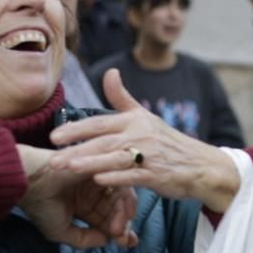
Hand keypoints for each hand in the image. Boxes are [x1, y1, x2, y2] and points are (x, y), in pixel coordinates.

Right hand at [17, 145, 139, 249]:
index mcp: (85, 204)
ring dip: (124, 215)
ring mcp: (99, 178)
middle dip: (124, 225)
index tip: (126, 243)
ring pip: (122, 197)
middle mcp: (95, 191)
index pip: (108, 218)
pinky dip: (125, 199)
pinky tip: (122, 212)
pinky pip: (121, 182)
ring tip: (119, 228)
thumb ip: (83, 239)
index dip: (119, 232)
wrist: (29, 182)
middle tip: (123, 238)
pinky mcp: (102, 167)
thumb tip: (106, 241)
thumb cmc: (40, 205)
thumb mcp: (59, 231)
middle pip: (118, 209)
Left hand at [48, 69, 242, 212]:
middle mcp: (141, 135)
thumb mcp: (145, 117)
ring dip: (90, 162)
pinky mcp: (157, 175)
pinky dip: (116, 177)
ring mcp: (150, 155)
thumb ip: (122, 98)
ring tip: (66, 167)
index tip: (53, 135)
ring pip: (114, 158)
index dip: (76, 128)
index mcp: (135, 121)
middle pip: (103, 142)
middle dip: (75, 149)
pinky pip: (133, 175)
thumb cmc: (168, 142)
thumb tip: (110, 72)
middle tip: (51, 158)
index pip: (100, 123)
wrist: (201, 165)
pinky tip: (98, 180)